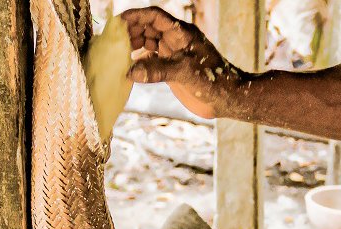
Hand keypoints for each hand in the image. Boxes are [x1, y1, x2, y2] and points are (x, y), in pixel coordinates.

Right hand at [120, 7, 243, 118]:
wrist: (227, 99)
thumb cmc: (213, 80)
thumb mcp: (185, 72)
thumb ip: (158, 70)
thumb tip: (130, 71)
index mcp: (182, 33)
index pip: (155, 16)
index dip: (137, 16)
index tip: (119, 21)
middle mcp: (176, 41)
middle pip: (148, 28)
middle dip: (130, 31)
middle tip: (112, 40)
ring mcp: (173, 54)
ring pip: (148, 44)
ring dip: (133, 46)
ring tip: (116, 54)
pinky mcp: (171, 69)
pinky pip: (150, 61)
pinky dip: (139, 62)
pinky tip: (127, 68)